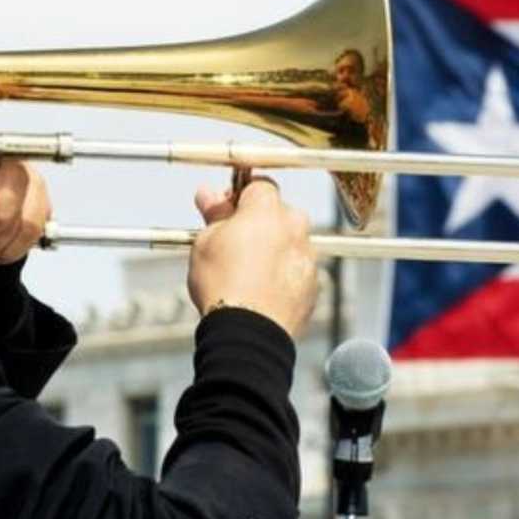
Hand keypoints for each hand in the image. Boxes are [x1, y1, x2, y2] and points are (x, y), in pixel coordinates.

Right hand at [187, 179, 317, 337]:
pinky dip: (283, 273)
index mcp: (267, 210)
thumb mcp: (206, 243)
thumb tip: (208, 196)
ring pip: (289, 241)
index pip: (258, 186)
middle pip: (278, 213)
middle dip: (258, 222)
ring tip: (246, 271)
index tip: (226, 210)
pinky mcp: (313, 283)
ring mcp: (307, 256)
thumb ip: (214, 215)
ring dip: (272, 248)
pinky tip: (262, 288)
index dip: (240, 196)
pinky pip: (297, 268)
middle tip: (233, 242)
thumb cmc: (223, 285)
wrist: (248, 332)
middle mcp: (294, 227)